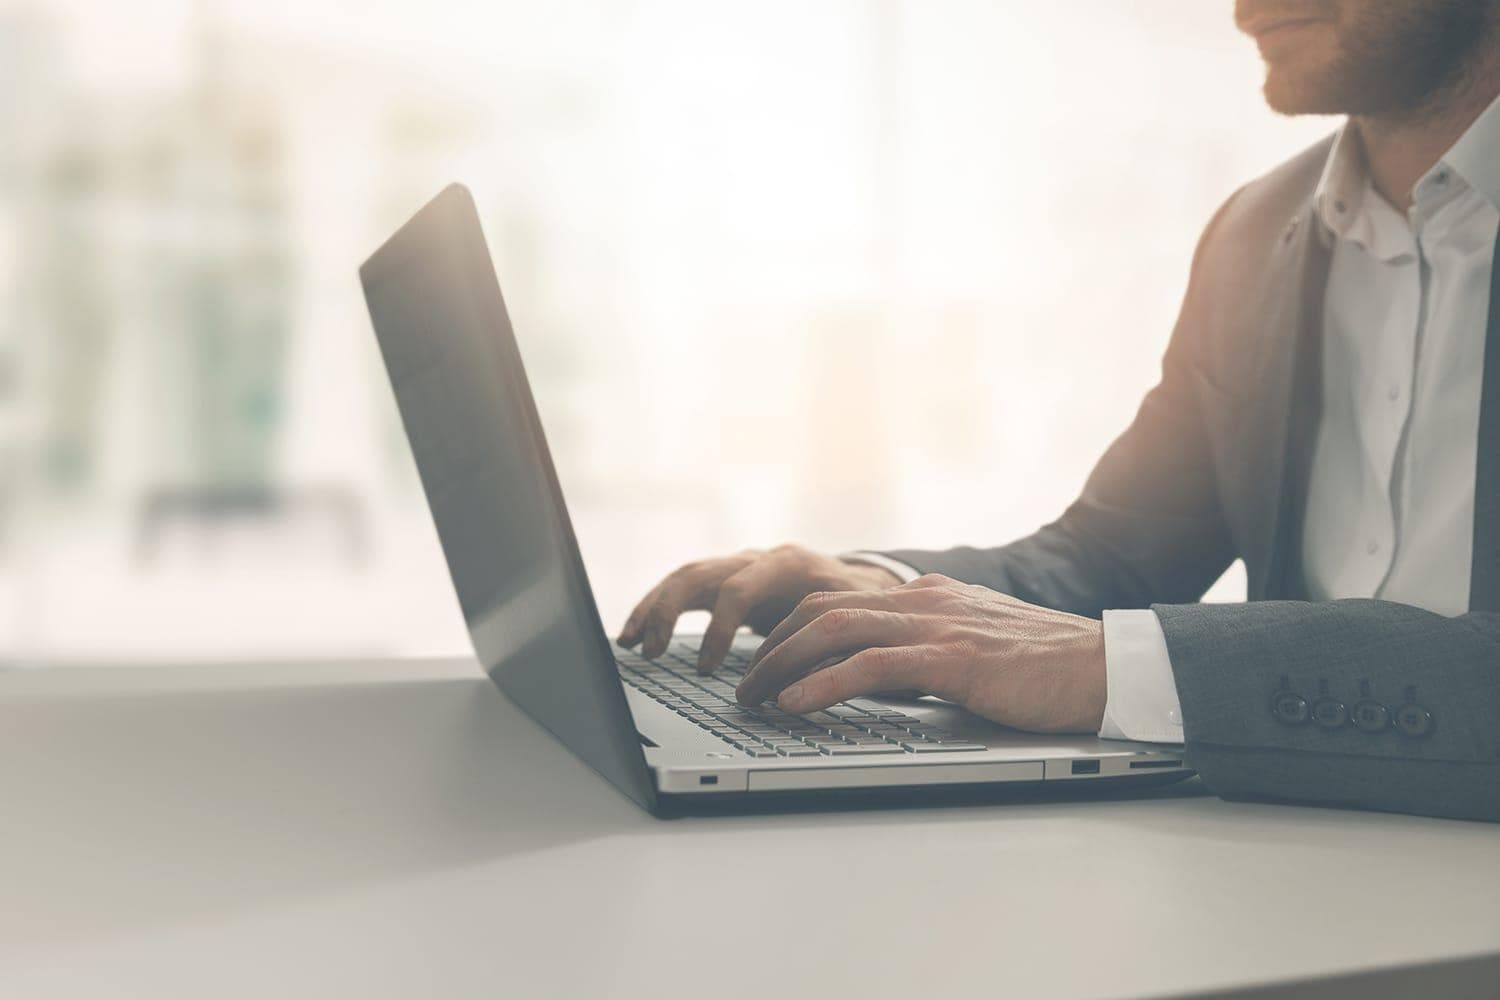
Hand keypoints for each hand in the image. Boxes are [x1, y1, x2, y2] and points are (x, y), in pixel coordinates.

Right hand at [616, 545, 901, 671]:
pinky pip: (683, 590)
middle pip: (698, 573)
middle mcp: (755, 559)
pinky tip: (635, 637)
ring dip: (652, 609)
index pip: (738, 588)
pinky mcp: (727, 582)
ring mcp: (738, 567)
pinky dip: (656, 611)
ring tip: (628, 644)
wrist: (862, 580)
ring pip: (683, 578)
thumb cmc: (858, 604)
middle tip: (650, 650)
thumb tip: (804, 682)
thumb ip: (828, 644)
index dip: (719, 629)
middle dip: (667, 612)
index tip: (708, 670)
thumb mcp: (851, 620)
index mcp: (786, 564)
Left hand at [735, 573, 1106, 733]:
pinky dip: (823, 683)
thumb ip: (931, 650)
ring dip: (782, 664)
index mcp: (928, 596)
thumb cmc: (1048, 667)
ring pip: (832, 629)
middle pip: (820, 608)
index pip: (838, 599)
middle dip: (771, 645)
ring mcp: (935, 625)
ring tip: (754, 696)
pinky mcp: (950, 658)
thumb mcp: (976, 646)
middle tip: (744, 682)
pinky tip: (796, 704)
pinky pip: (868, 666)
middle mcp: (923, 600)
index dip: (790, 627)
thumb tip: (888, 678)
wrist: (1105, 667)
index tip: (764, 658)